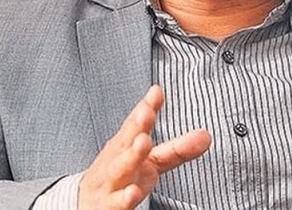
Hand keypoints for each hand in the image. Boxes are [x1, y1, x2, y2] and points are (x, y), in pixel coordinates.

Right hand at [78, 85, 210, 209]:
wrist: (85, 204)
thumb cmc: (122, 177)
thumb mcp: (151, 163)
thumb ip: (177, 149)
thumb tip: (207, 135)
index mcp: (127, 145)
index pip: (137, 123)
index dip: (147, 107)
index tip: (157, 92)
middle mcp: (116, 159)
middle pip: (126, 140)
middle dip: (137, 126)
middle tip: (148, 113)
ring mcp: (110, 182)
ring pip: (118, 168)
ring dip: (130, 155)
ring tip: (143, 142)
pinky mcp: (105, 207)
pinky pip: (114, 203)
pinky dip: (123, 198)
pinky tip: (132, 193)